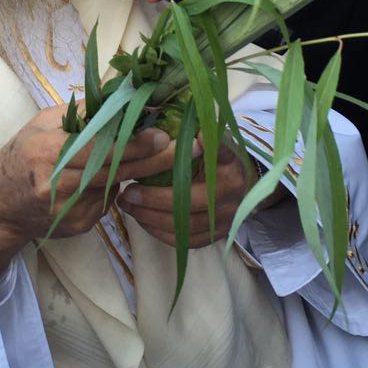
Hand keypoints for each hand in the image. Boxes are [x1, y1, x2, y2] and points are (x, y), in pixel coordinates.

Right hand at [0, 105, 173, 278]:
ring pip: (116, 187)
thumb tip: (121, 93)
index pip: (99, 147)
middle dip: (153, 159)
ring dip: (141, 174)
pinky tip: (121, 180)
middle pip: (114, 170)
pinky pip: (108, 203)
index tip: (162, 134)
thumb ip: (79, 112)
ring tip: (168, 158)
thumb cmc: (19, 156)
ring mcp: (68, 208)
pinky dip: (117, 189)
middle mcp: (56, 182)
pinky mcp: (78, 225)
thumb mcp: (40, 124)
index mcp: (46, 150)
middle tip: (185, 148)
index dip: (134, 143)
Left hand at [117, 141, 264, 246]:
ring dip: (150, 217)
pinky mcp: (216, 235)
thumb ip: (192, 135)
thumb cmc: (213, 159)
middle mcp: (232, 190)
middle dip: (153, 198)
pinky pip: (185, 240)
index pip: (222, 151)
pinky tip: (142, 219)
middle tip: (127, 193)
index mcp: (230, 162)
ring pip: (185, 224)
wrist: (241, 186)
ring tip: (127, 205)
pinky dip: (160, 232)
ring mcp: (226, 216)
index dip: (211, 146)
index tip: (196, 137)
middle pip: (191, 199)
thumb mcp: (208, 142)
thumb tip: (165, 128)